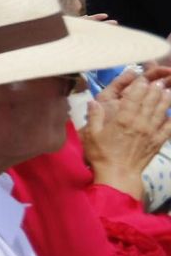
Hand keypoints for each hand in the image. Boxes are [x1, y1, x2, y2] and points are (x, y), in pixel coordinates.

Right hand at [81, 70, 170, 197]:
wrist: (118, 175)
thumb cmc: (102, 155)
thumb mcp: (92, 135)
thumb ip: (94, 116)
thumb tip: (92, 102)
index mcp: (123, 119)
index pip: (134, 98)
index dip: (139, 87)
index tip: (143, 80)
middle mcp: (139, 123)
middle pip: (150, 101)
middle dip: (155, 90)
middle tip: (158, 81)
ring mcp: (151, 132)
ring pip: (161, 111)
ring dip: (165, 100)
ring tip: (167, 91)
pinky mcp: (157, 142)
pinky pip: (168, 128)